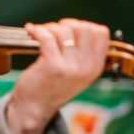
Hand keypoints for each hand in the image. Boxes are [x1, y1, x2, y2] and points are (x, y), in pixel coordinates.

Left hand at [5, 19, 110, 133]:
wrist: (34, 108)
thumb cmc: (52, 86)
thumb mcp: (77, 72)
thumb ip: (83, 53)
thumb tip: (78, 24)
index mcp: (96, 67)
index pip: (101, 32)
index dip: (84, 25)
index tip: (70, 30)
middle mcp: (87, 67)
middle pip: (84, 27)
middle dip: (67, 24)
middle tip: (54, 31)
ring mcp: (71, 67)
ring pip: (64, 30)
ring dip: (49, 27)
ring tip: (41, 33)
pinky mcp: (53, 66)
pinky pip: (46, 36)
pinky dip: (36, 30)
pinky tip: (31, 31)